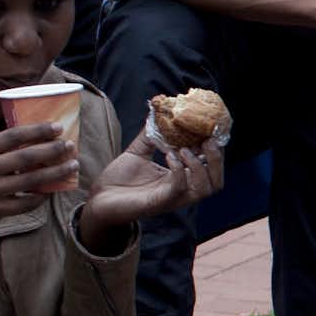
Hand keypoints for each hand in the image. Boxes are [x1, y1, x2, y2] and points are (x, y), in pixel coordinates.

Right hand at [0, 125, 81, 242]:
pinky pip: (26, 203)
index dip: (36, 130)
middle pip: (25, 158)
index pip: (11, 136)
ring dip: (55, 173)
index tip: (57, 127)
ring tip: (72, 166)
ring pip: (30, 181)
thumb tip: (35, 135)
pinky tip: (54, 189)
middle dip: (52, 151)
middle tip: (70, 146)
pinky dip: (42, 196)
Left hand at [77, 138, 222, 251]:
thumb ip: (151, 135)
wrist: (99, 198)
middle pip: (216, 181)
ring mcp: (173, 198)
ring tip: (185, 149)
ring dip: (200, 166)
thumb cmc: (119, 179)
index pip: (210, 167)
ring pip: (205, 188)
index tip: (212, 130)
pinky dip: (179, 170)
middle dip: (217, 159)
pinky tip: (170, 156)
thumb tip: (159, 112)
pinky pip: (179, 189)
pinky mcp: (160, 202)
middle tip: (207, 140)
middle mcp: (182, 191)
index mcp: (181, 179)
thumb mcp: (138, 151)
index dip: (217, 150)